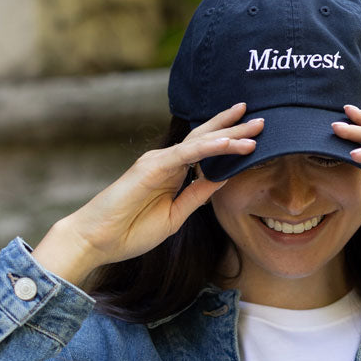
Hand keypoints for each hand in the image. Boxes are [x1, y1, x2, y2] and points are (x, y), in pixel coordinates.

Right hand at [32, 103, 262, 284]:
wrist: (98, 239)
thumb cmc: (130, 231)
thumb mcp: (175, 215)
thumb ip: (197, 195)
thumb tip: (222, 180)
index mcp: (171, 173)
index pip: (204, 153)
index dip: (228, 143)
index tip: (253, 138)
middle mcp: (166, 162)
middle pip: (205, 139)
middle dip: (234, 129)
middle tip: (262, 120)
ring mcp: (158, 161)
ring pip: (200, 142)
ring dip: (229, 135)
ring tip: (255, 128)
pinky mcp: (152, 167)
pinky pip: (187, 154)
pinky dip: (210, 147)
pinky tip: (230, 143)